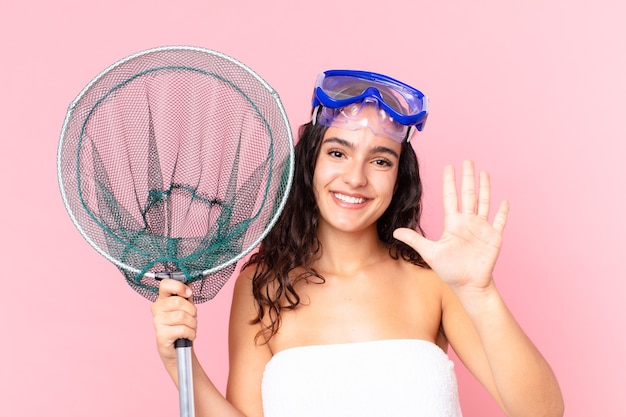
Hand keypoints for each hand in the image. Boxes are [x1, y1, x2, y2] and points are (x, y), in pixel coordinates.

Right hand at [151, 279, 197, 366]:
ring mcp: (157, 322)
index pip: (165, 284)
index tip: (188, 293)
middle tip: (192, 317)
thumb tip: (189, 283)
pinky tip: (189, 335)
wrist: (177, 349)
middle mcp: (157, 309)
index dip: (179, 286)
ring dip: (193, 323)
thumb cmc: (181, 325)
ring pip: (182, 316)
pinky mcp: (161, 335)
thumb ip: (186, 295)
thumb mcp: (186, 308)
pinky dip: (191, 333)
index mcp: (162, 299)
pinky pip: (182, 329)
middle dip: (192, 310)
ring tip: (191, 327)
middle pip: (178, 302)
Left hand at [393, 160, 508, 289]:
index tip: (448, 166)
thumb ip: (414, 240)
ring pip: (484, 202)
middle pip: (468, 194)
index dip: (449, 182)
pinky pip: (500, 221)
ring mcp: (481, 228)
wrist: (468, 285)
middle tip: (467, 160)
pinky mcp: (494, 237)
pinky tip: (504, 200)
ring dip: (485, 188)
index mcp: (453, 223)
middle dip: (467, 177)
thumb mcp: (429, 252)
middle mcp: (467, 222)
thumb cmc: (449, 270)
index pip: (450, 197)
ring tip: (484, 172)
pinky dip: (503, 212)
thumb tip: (395, 232)